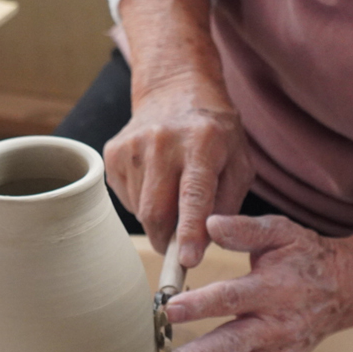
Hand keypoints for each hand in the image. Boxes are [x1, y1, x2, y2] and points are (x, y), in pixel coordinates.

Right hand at [105, 0, 253, 266]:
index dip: (189, 232)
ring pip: (141, 210)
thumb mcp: (240, 163)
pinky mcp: (112, 153)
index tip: (188, 261)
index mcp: (202, 141)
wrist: (175, 90)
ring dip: (159, 220)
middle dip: (169, 240)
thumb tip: (204, 243)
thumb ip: (228, 204)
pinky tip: (157, 182)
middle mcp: (162, 141)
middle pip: (157, 212)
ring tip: (174, 195)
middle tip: (181, 250)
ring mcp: (132, 146)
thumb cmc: (216, 134)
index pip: (193, 195)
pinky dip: (144, 204)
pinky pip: (127, 199)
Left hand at [159, 214, 352, 351]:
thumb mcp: (281, 233)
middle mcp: (275, 325)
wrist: (344, 289)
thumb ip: (245, 229)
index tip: (170, 308)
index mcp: (272, 289)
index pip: (232, 297)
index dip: (201, 304)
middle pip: (232, 344)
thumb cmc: (304, 256)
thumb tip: (208, 223)